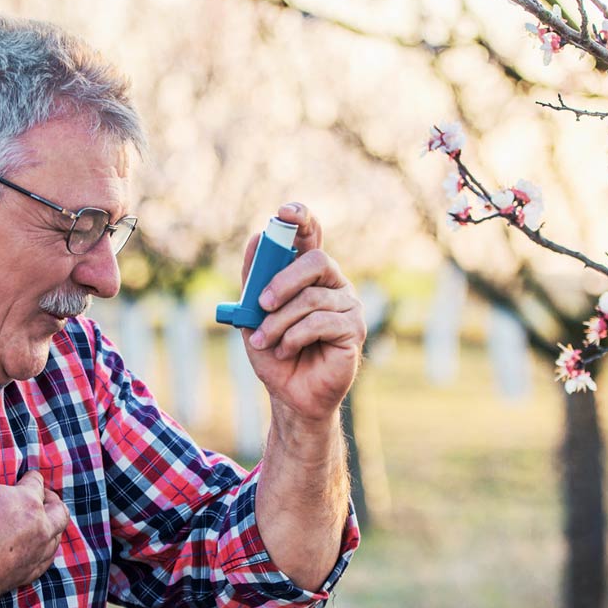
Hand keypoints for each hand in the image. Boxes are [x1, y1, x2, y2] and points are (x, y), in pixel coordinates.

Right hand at [0, 470, 69, 607]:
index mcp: (26, 501)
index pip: (37, 482)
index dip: (30, 478)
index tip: (28, 478)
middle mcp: (40, 526)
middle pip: (60, 510)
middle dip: (52, 502)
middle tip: (42, 499)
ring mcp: (37, 553)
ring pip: (56, 538)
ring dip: (50, 528)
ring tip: (39, 526)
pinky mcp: (28, 575)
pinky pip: (46, 560)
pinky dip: (43, 551)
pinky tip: (34, 550)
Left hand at [243, 203, 365, 423]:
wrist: (290, 394)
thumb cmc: (274, 352)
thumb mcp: (253, 314)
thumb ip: (254, 279)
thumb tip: (257, 238)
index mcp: (309, 275)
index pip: (311, 236)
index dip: (301, 219)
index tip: (284, 213)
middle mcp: (333, 284)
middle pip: (316, 261)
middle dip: (284, 280)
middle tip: (262, 303)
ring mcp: (348, 306)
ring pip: (312, 299)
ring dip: (279, 322)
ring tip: (265, 341)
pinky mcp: (354, 330)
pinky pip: (321, 322)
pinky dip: (294, 336)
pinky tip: (284, 350)